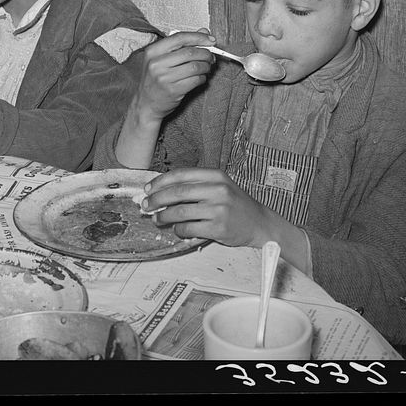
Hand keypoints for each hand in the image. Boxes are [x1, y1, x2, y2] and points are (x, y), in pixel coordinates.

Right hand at [129, 30, 216, 123]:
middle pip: (190, 52)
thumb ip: (182, 44)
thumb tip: (204, 32)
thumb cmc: (155, 79)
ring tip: (206, 68)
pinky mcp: (173, 90)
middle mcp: (156, 63)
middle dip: (206, 54)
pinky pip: (196, 80)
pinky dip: (202, 78)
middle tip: (211, 57)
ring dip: (206, 67)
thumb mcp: (162, 59)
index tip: (211, 40)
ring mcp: (164, 77)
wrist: (146, 103)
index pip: (179, 38)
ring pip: (195, 66)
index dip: (198, 37)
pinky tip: (200, 78)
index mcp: (152, 51)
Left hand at [139, 168, 275, 247]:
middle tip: (146, 205)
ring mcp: (219, 209)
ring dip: (164, 216)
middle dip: (157, 199)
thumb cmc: (234, 204)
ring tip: (157, 219)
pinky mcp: (219, 228)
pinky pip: (189, 228)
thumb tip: (161, 190)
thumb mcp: (219, 186)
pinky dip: (178, 230)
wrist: (260, 223)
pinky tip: (177, 229)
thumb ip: (195, 185)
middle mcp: (218, 190)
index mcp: (216, 175)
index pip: (181, 175)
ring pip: (180, 212)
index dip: (160, 182)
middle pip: (177, 193)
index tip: (148, 189)